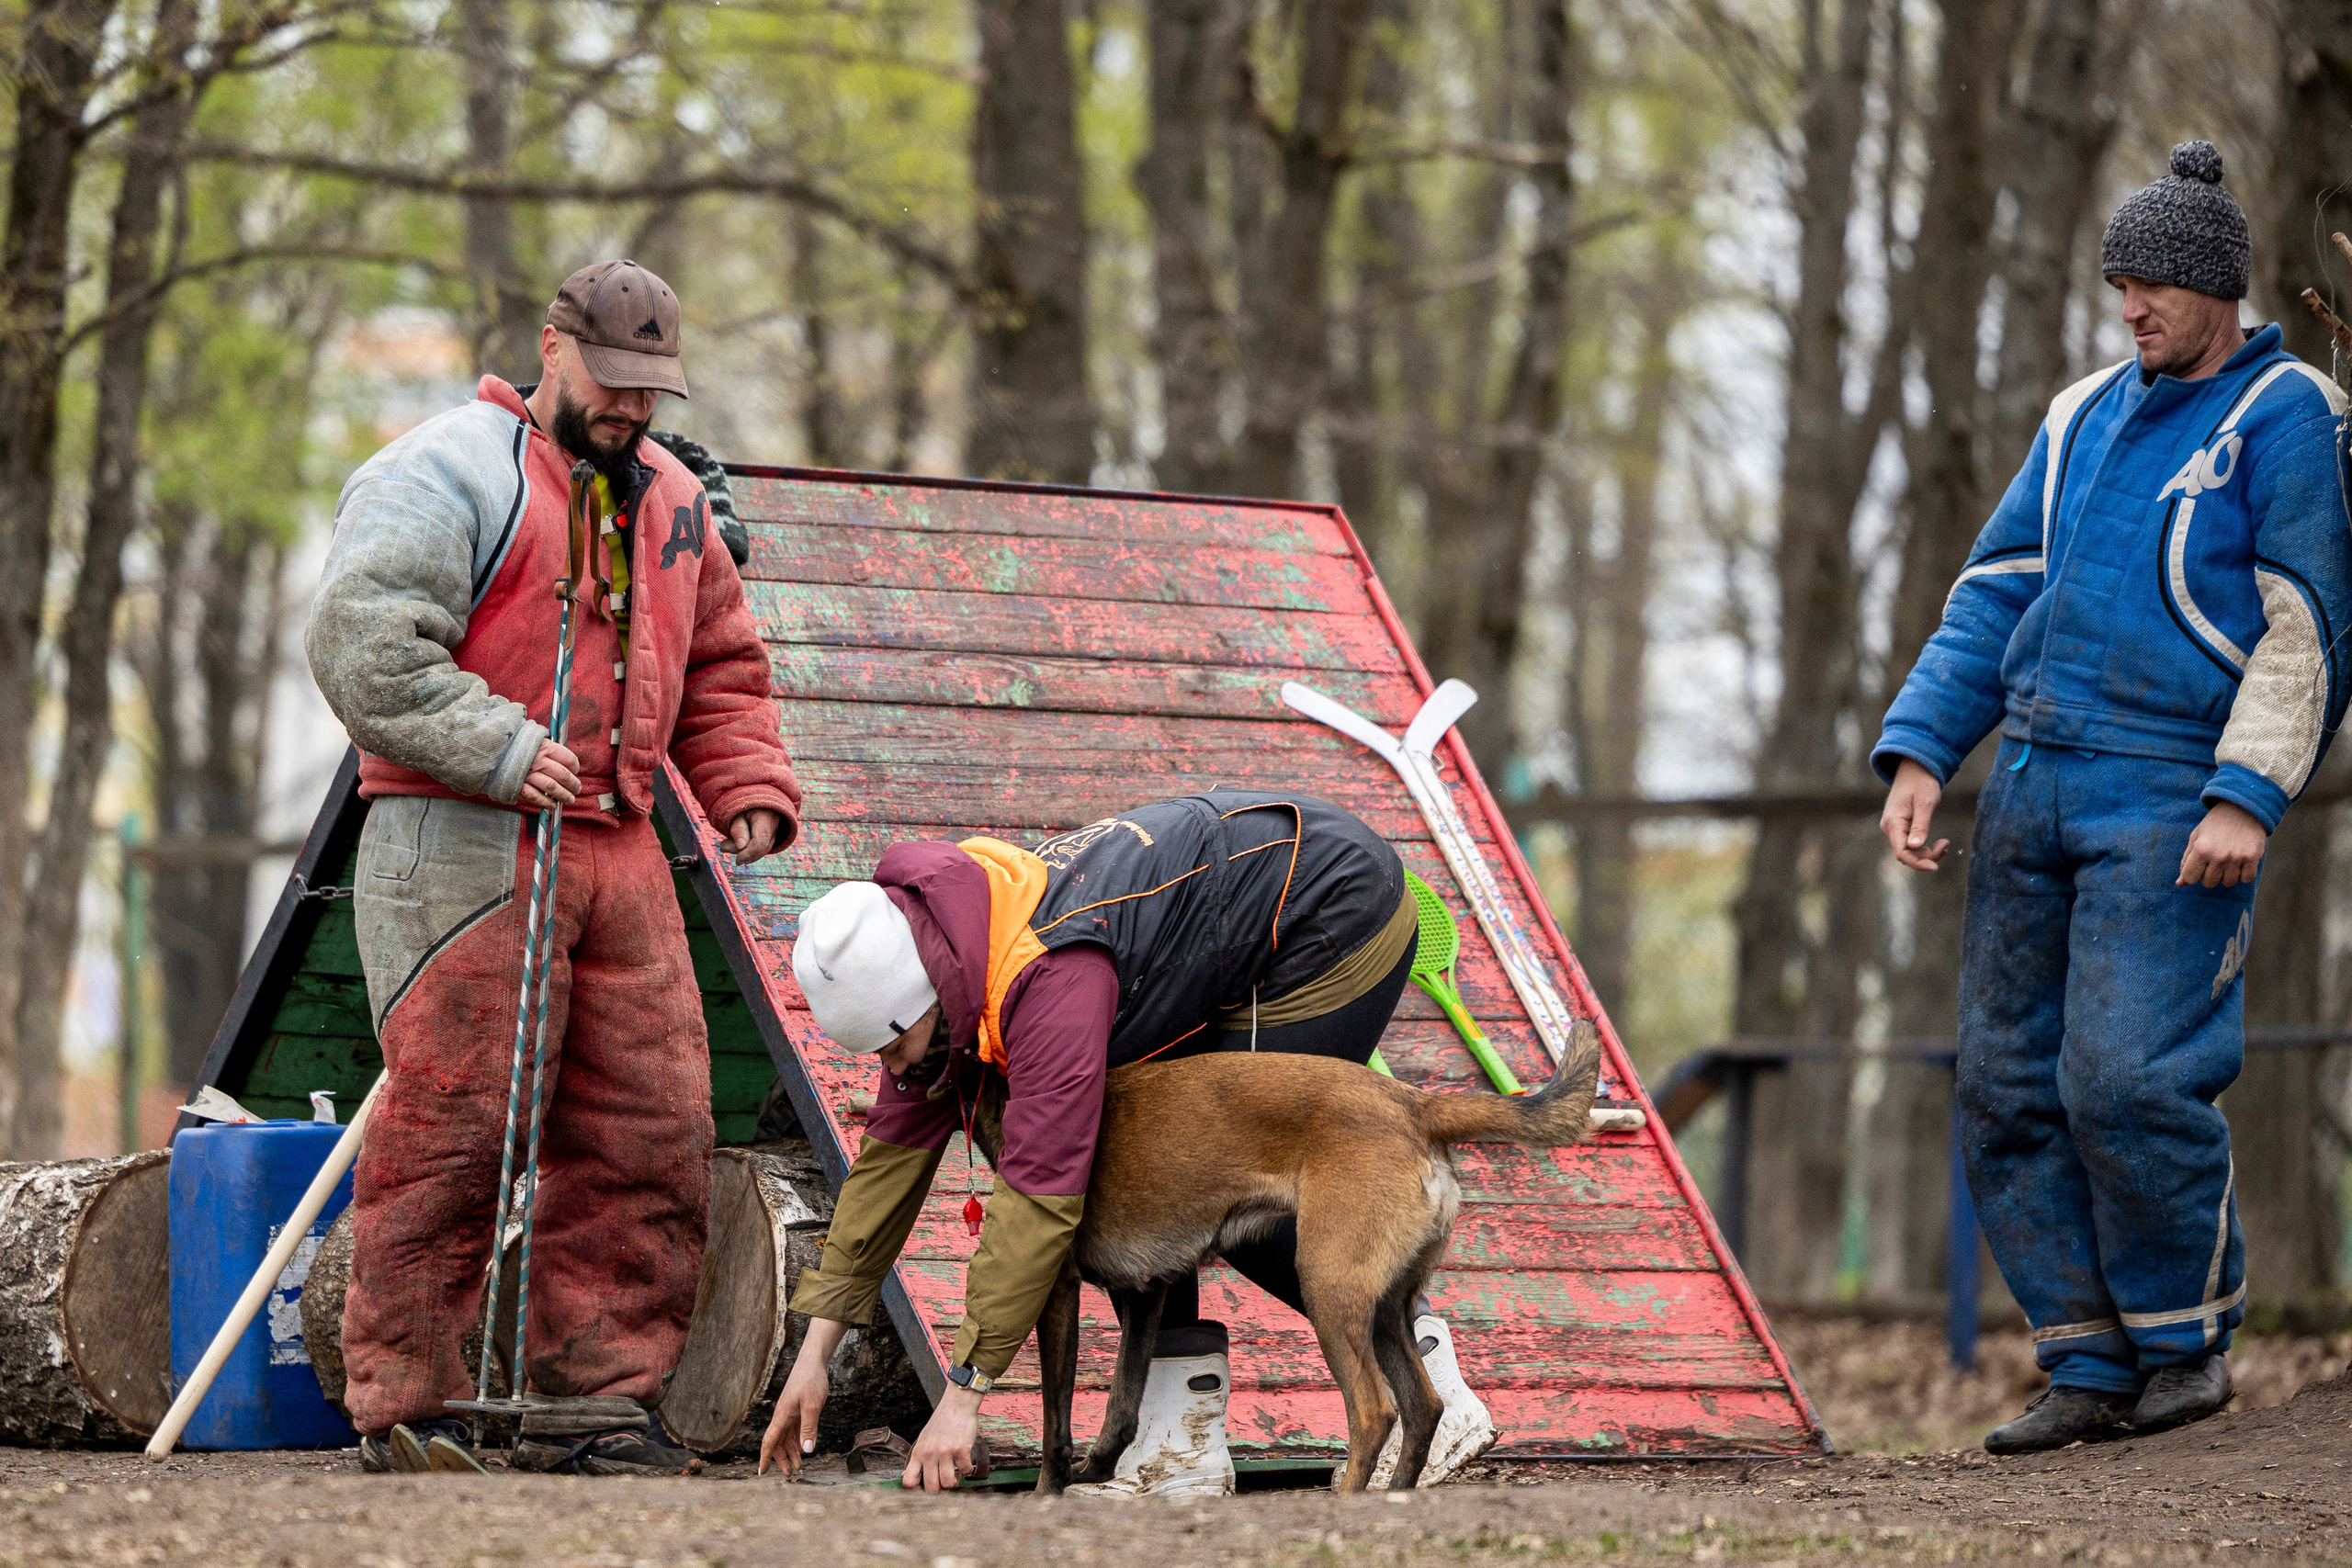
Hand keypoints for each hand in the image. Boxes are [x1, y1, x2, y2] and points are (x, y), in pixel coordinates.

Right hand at [518, 740, 580, 812]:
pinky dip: (545, 802)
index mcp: (545, 747)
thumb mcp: (536, 739)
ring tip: (569, 800)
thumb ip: (550, 748)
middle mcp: (538, 760)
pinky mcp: (518, 784)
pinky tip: (552, 805)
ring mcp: (528, 773)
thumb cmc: (518, 744)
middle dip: (573, 785)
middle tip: (576, 789)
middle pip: (563, 775)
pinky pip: (535, 796)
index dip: (575, 767)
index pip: (568, 759)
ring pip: (552, 787)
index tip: (575, 772)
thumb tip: (566, 762)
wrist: (493, 749)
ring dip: (563, 796)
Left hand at [727, 808, 783, 865]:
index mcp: (766, 817)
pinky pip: (761, 849)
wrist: (755, 801)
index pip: (760, 842)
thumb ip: (738, 830)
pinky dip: (749, 851)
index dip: (749, 853)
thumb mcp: (737, 814)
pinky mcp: (771, 838)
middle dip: (743, 853)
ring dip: (745, 853)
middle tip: (724, 846)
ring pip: (762, 851)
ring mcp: (775, 833)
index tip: (737, 860)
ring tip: (727, 844)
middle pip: (761, 849)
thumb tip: (741, 847)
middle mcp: (774, 826)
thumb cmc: (743, 806)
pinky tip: (737, 846)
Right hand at [759, 1319, 848, 1475]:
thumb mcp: (813, 1406)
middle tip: (791, 1474)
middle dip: (782, 1459)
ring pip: (787, 1437)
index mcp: (782, 1416)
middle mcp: (783, 1416)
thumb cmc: (811, 1380)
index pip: (770, 1442)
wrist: (814, 1360)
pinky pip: (795, 1430)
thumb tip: (807, 1451)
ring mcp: (790, 1412)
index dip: (765, 1458)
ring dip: (792, 1452)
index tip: (762, 1473)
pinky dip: (797, 1441)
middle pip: (778, 1443)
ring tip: (799, 1466)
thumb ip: (809, 1428)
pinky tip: (803, 1449)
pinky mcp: (798, 1409)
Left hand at [902, 1385, 982, 1491]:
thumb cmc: (941, 1422)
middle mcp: (930, 1454)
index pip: (909, 1481)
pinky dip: (967, 1469)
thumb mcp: (924, 1439)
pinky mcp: (961, 1449)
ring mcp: (946, 1452)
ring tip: (956, 1471)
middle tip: (945, 1480)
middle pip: (932, 1488)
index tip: (925, 1490)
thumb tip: (918, 1479)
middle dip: (940, 1489)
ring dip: (955, 1481)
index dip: (916, 1492)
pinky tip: (965, 1461)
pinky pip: (965, 1471)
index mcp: (919, 1453)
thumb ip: (921, 1458)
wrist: (956, 1404)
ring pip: (949, 1483)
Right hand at [1880, 758, 1949, 871]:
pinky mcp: (1901, 827)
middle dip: (1926, 857)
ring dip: (1927, 853)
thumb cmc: (1921, 783)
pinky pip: (1911, 844)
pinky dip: (1925, 847)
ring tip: (1945, 843)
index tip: (1935, 867)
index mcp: (1893, 822)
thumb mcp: (1925, 803)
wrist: (1915, 769)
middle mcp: (1890, 828)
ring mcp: (1894, 828)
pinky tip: (1939, 842)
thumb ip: (1920, 826)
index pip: (1902, 852)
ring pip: (1909, 851)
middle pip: (1905, 854)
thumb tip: (1915, 847)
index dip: (1917, 863)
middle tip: (1945, 846)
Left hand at [2179, 802, 2267, 887]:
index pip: (2190, 878)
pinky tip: (2240, 863)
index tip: (2198, 865)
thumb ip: (2186, 861)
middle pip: (2209, 883)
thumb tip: (2179, 884)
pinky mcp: (2253, 857)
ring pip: (2228, 883)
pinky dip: (2243, 875)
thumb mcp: (2195, 838)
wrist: (2242, 809)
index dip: (2192, 874)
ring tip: (2227, 860)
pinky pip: (2246, 879)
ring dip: (2226, 875)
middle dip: (2209, 875)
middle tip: (2213, 861)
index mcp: (2201, 849)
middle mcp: (2218, 856)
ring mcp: (2237, 858)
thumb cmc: (2214, 825)